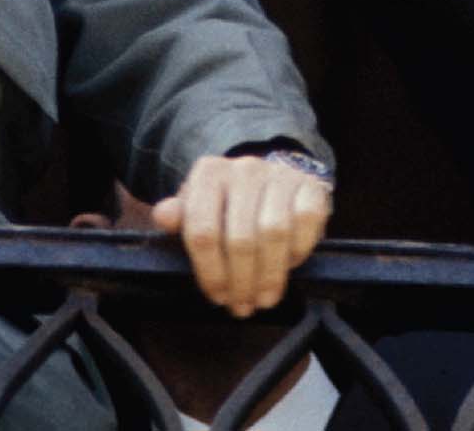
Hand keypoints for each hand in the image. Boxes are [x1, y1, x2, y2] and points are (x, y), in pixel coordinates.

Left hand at [152, 154, 331, 317]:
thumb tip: (164, 216)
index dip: (210, 272)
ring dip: (269, 275)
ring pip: (274, 233)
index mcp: (209, 173)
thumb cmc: (229, 205)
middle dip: (241, 282)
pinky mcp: (310, 186)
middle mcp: (244, 168)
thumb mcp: (199, 209)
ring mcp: (279, 175)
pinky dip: (297, 251)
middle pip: (240, 238)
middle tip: (241, 306)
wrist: (272, 182)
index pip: (203, 231)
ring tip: (263, 298)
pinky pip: (305, 223)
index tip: (217, 297)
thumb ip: (180, 217)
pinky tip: (289, 266)